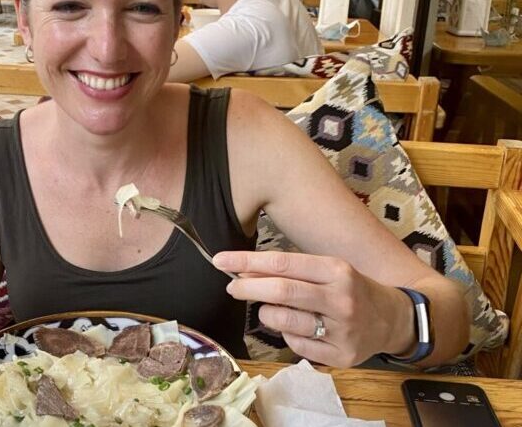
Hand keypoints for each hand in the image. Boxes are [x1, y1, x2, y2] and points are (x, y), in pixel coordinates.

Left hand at [213, 251, 414, 367]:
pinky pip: (296, 346)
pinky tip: (298, 328)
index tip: (221, 260)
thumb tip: (245, 272)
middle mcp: (341, 299)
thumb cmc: (353, 288)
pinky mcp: (342, 357)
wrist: (396, 319)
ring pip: (284, 322)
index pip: (282, 264)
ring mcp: (342, 331)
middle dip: (248, 288)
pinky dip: (288, 335)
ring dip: (266, 314)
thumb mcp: (328, 269)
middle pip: (281, 291)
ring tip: (271, 308)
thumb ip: (291, 270)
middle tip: (231, 287)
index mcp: (336, 270)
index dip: (247, 262)